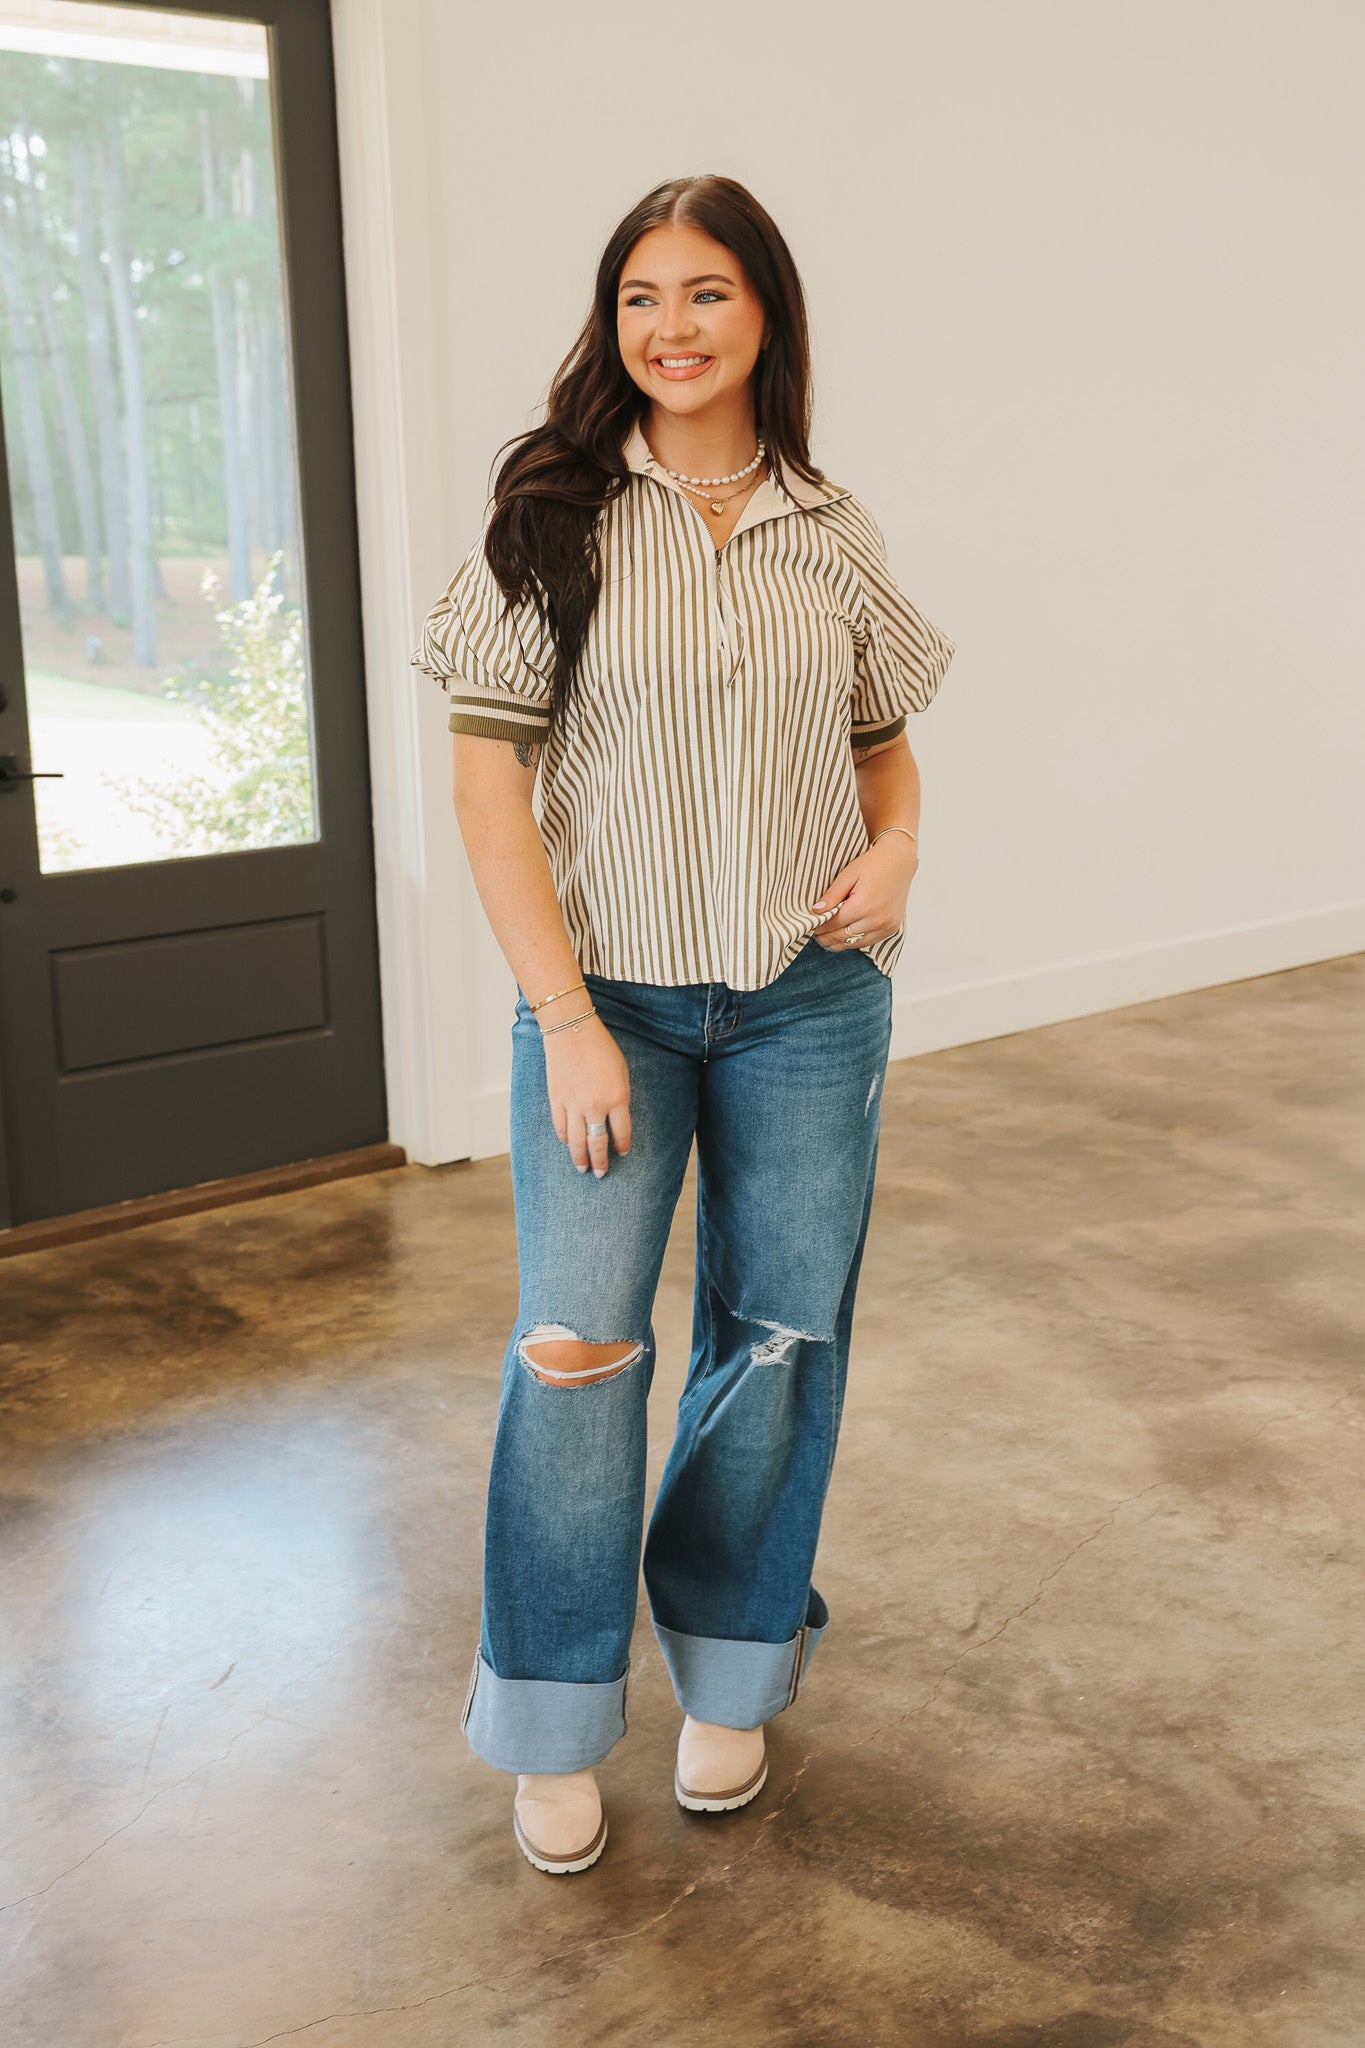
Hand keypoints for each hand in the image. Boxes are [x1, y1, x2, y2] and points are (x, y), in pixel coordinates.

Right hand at [542, 1013, 631, 1176]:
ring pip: (576, 1142)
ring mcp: (573, 1105)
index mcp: (617, 1098)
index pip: (622, 1133)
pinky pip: (560, 1128)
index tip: (622, 1153)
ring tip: (582, 1168)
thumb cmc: (600, 1047)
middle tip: (600, 1173)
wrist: (571, 1030)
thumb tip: (616, 1119)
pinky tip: (569, 1145)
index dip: (623, 1146)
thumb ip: (620, 1097)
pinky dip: (565, 1139)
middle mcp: (595, 1106)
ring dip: (580, 1158)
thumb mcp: (621, 1071)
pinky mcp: (556, 1100)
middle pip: (598, 1144)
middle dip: (600, 1162)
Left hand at [810, 833, 917, 949]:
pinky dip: (855, 940)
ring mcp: (887, 926)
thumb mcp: (847, 875)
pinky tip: (844, 935)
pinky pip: (868, 942)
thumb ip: (832, 896)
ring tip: (827, 937)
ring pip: (855, 943)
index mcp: (865, 904)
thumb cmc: (872, 865)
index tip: (810, 926)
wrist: (899, 861)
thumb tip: (815, 912)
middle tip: (816, 934)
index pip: (834, 923)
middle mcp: (878, 919)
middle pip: (844, 936)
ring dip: (840, 942)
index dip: (820, 927)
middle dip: (827, 937)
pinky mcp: (892, 929)